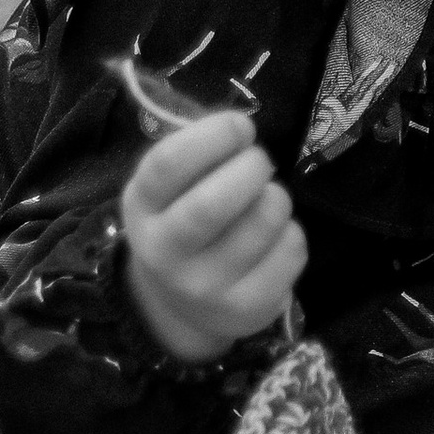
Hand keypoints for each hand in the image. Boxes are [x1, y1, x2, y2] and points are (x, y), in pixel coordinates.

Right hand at [122, 111, 308, 362]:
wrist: (183, 306)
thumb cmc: (184, 223)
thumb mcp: (169, 190)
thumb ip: (197, 155)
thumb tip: (240, 128)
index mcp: (142, 208)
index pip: (168, 166)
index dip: (211, 137)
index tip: (240, 127)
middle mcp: (165, 253)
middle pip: (212, 204)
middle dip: (250, 169)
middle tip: (260, 161)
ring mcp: (206, 286)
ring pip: (262, 223)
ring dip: (276, 197)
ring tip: (268, 198)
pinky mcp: (248, 306)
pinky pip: (290, 250)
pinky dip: (292, 231)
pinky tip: (275, 235)